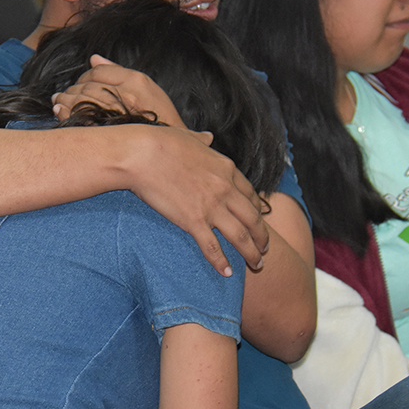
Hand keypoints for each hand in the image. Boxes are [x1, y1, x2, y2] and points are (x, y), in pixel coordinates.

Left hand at [52, 55, 185, 127]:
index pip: (99, 71)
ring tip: (59, 101)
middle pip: (86, 85)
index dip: (86, 76)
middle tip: (64, 93)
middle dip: (73, 88)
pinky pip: (77, 117)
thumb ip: (118, 71)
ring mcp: (113, 114)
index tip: (82, 82)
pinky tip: (60, 111)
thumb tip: (94, 58)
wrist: (168, 151)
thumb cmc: (160, 119)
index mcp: (136, 82)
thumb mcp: (147, 88)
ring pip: (78, 99)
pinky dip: (64, 112)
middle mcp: (124, 95)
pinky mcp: (104, 132)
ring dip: (64, 99)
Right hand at [127, 125, 269, 275]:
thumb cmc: (161, 142)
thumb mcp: (189, 137)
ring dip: (251, 253)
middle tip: (265, 249)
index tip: (259, 221)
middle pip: (253, 218)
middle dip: (263, 236)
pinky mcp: (194, 221)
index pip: (250, 195)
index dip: (257, 211)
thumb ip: (203, 140)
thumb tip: (209, 136)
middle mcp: (225, 189)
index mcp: (226, 169)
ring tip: (257, 265)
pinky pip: (213, 247)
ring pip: (241, 236)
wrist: (142, 155)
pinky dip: (221, 262)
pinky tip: (227, 272)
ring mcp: (211, 207)